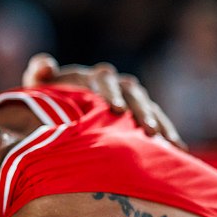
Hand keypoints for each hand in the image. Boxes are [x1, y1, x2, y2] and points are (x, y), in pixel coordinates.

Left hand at [22, 53, 185, 149]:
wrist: (61, 111)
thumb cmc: (48, 99)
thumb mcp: (39, 87)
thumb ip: (40, 74)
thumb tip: (45, 64)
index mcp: (93, 77)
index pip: (104, 79)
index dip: (110, 91)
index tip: (114, 107)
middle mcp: (117, 85)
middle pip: (133, 94)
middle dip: (141, 111)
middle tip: (149, 129)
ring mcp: (132, 100)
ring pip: (149, 108)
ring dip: (160, 123)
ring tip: (169, 143)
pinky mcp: (141, 116)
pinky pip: (159, 122)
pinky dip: (168, 135)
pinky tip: (178, 151)